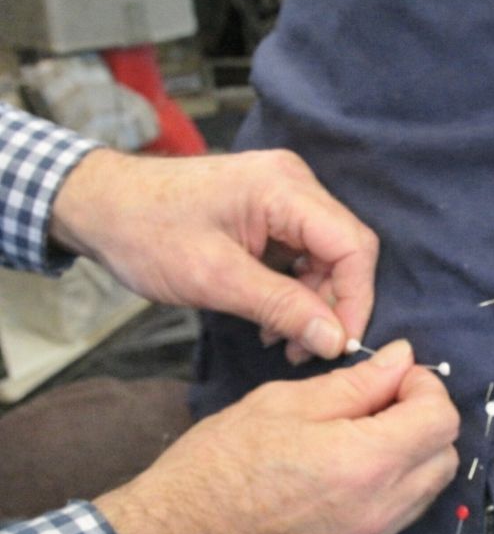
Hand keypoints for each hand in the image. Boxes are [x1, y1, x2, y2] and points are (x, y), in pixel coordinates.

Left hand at [50, 147, 377, 362]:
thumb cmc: (145, 234)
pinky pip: (302, 254)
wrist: (98, 206)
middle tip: (303, 350)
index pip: (353, 246)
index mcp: (284, 188)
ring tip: (279, 339)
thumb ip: (281, 307)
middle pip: (344, 252)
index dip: (355, 300)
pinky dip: (293, 291)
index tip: (339, 345)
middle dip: (331, 306)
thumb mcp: (214, 279)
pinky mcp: (270, 211)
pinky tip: (270, 319)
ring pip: (326, 258)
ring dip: (311, 304)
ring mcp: (283, 194)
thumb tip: (336, 341)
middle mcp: (294, 184)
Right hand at [93, 340, 459, 533]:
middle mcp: (381, 509)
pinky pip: (400, 517)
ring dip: (413, 455)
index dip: (425, 388)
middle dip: (426, 420)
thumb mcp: (284, 403)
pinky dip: (393, 488)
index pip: (442, 419)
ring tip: (364, 435)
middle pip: (445, 456)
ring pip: (428, 490)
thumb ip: (356, 383)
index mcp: (366, 462)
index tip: (394, 376)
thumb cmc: (220, 463)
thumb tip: (402, 359)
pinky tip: (350, 472)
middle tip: (381, 402)